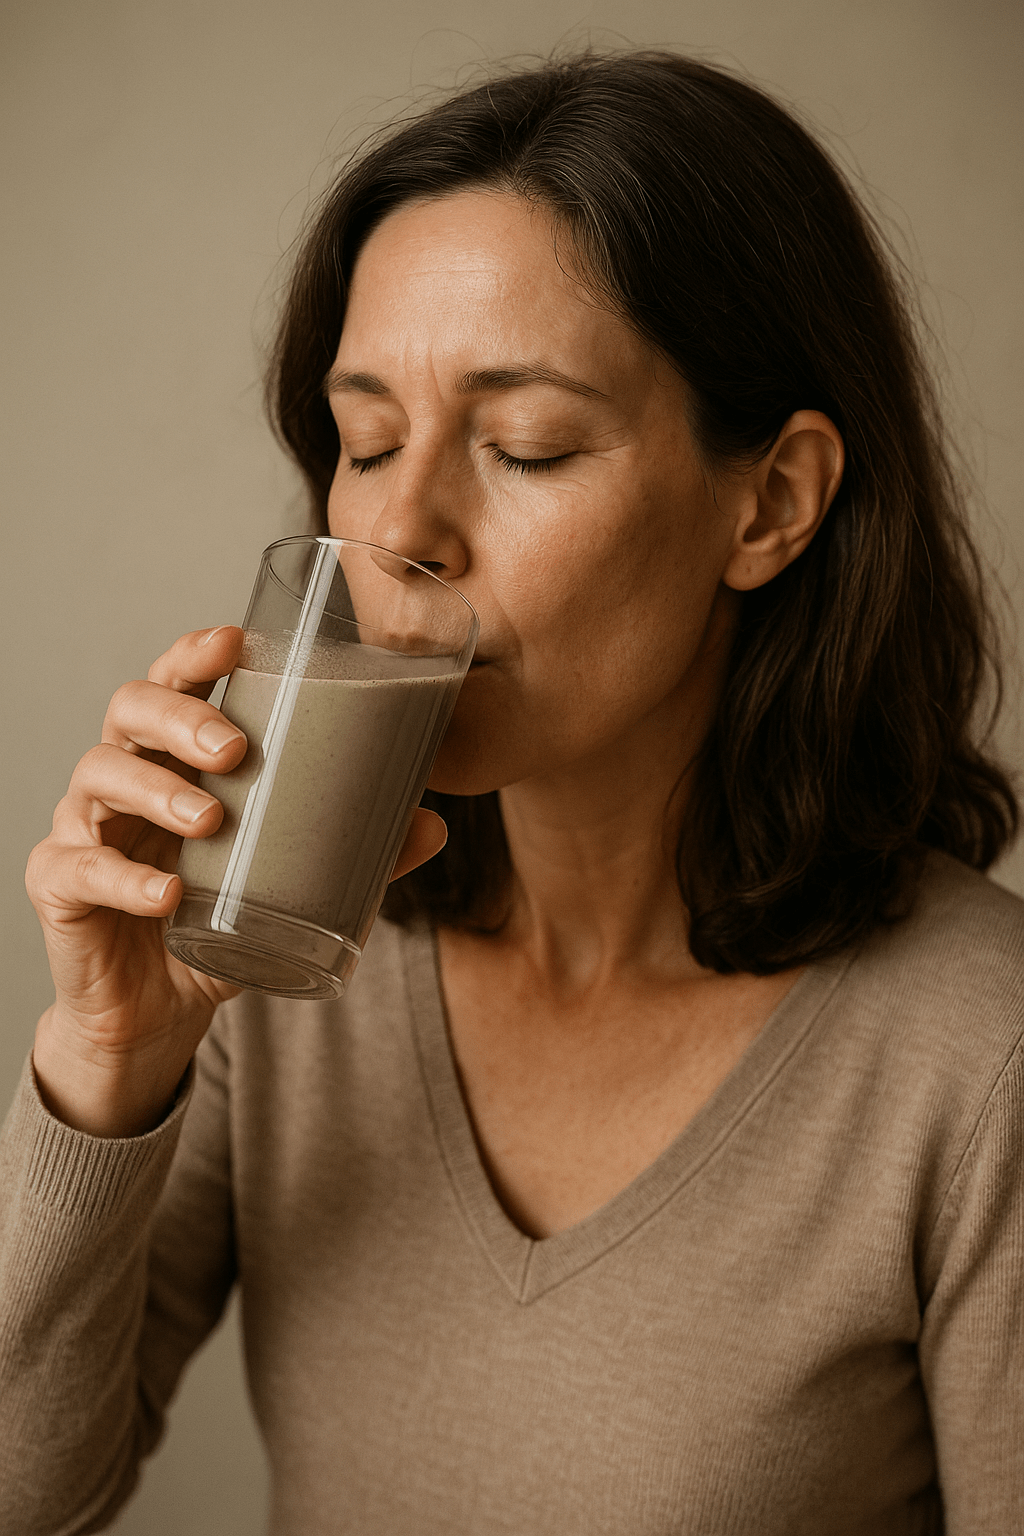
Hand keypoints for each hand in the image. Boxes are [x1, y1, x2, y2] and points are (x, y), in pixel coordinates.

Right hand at [26, 626, 448, 1136]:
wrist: (157, 1012)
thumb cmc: (216, 921)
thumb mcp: (285, 885)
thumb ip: (354, 856)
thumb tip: (432, 825)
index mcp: (173, 758)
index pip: (173, 683)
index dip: (194, 655)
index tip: (234, 642)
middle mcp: (123, 777)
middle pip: (129, 711)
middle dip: (180, 717)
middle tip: (234, 748)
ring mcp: (84, 827)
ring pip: (99, 776)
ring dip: (157, 789)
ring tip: (209, 818)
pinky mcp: (59, 886)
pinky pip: (79, 868)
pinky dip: (123, 878)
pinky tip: (166, 895)